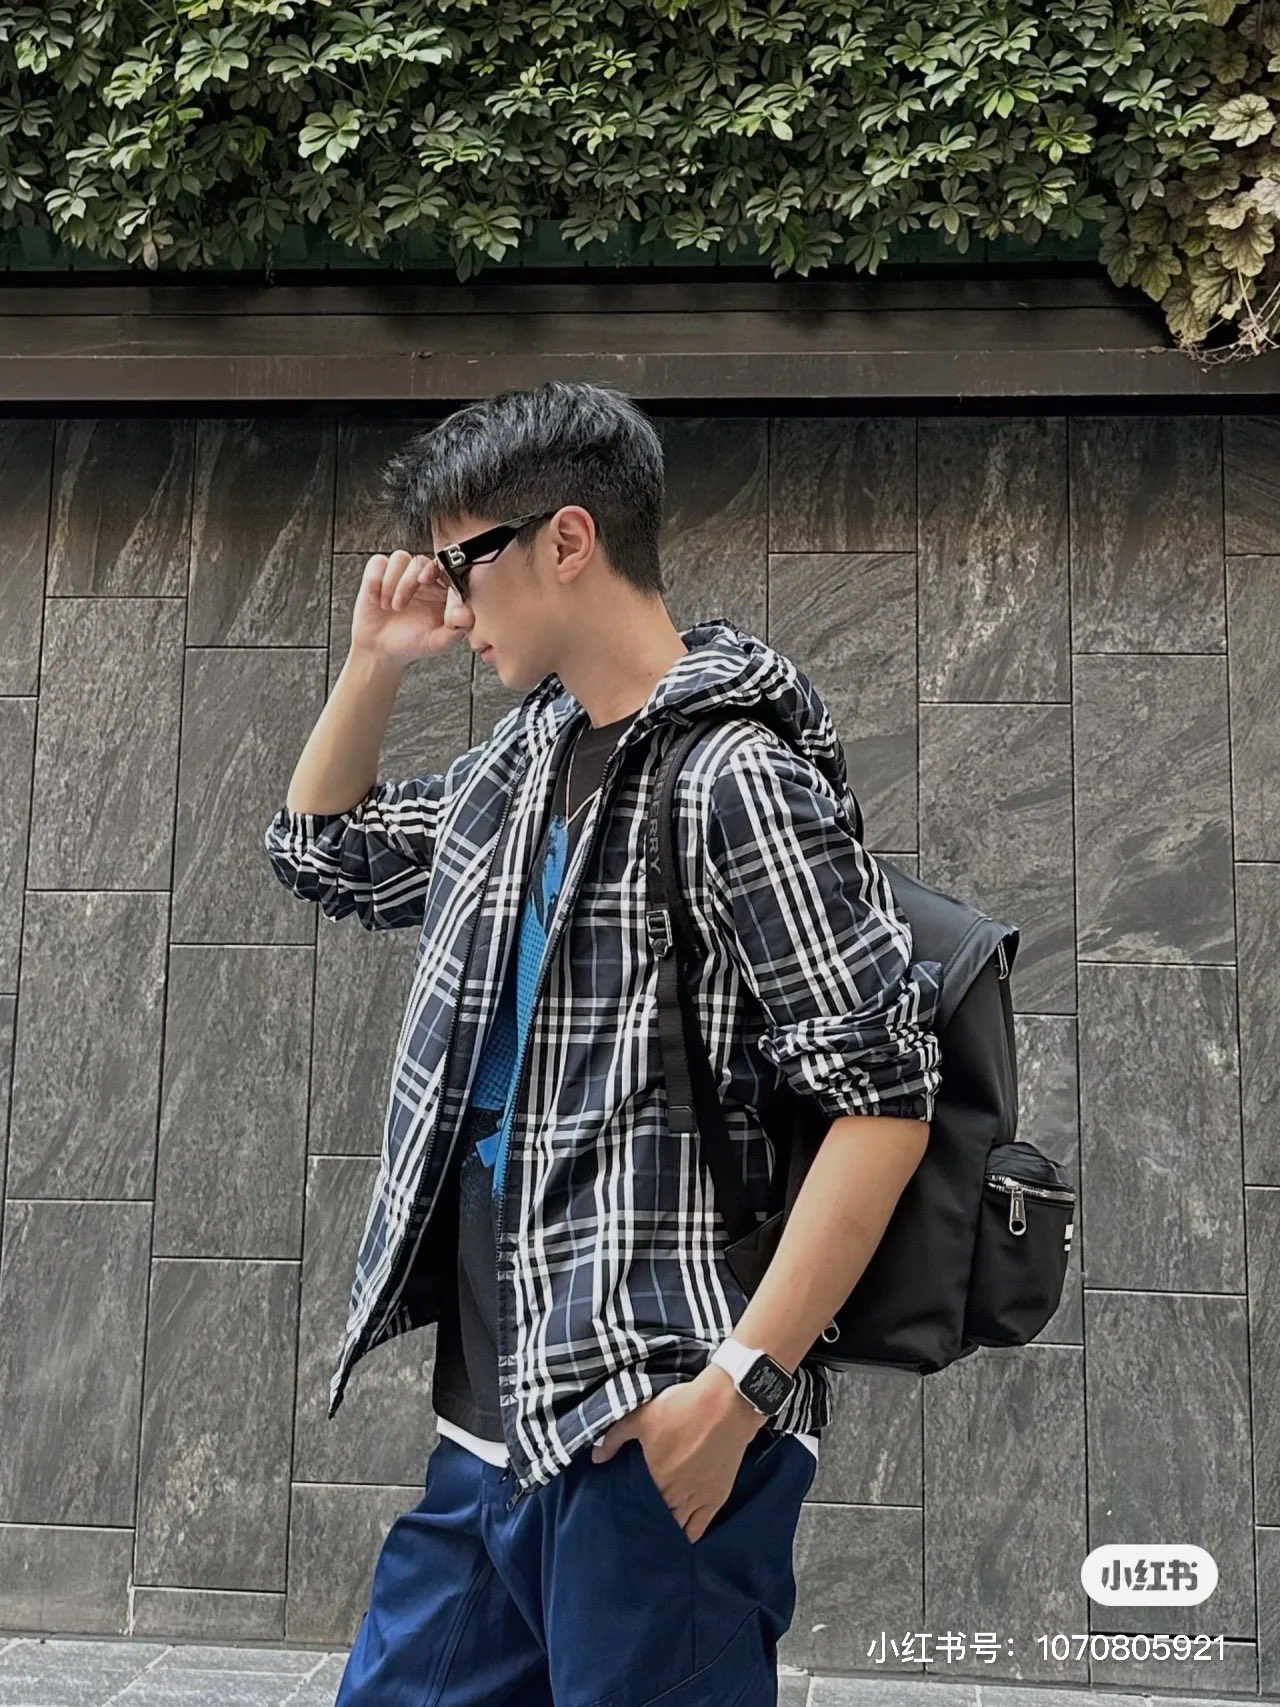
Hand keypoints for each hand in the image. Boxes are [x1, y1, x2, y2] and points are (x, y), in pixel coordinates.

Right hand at [350, 549, 462, 664]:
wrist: (382, 650)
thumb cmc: (414, 644)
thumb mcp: (438, 642)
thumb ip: (456, 629)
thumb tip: (466, 614)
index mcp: (443, 590)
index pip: (445, 569)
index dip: (437, 570)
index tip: (425, 580)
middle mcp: (423, 578)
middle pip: (420, 562)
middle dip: (408, 582)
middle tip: (399, 606)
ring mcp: (401, 574)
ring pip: (400, 558)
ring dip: (391, 582)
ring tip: (388, 607)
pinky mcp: (379, 573)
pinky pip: (378, 562)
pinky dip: (375, 579)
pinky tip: (375, 599)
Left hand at [590, 1365, 767, 1541]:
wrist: (727, 1404)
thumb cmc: (683, 1407)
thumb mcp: (642, 1415)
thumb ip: (615, 1437)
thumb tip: (596, 1457)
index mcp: (656, 1477)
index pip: (637, 1507)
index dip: (629, 1512)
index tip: (621, 1514)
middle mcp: (676, 1495)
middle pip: (657, 1521)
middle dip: (646, 1523)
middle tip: (636, 1522)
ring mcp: (698, 1499)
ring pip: (677, 1529)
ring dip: (666, 1531)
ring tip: (655, 1531)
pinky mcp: (717, 1498)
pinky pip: (700, 1528)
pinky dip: (689, 1534)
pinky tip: (681, 1536)